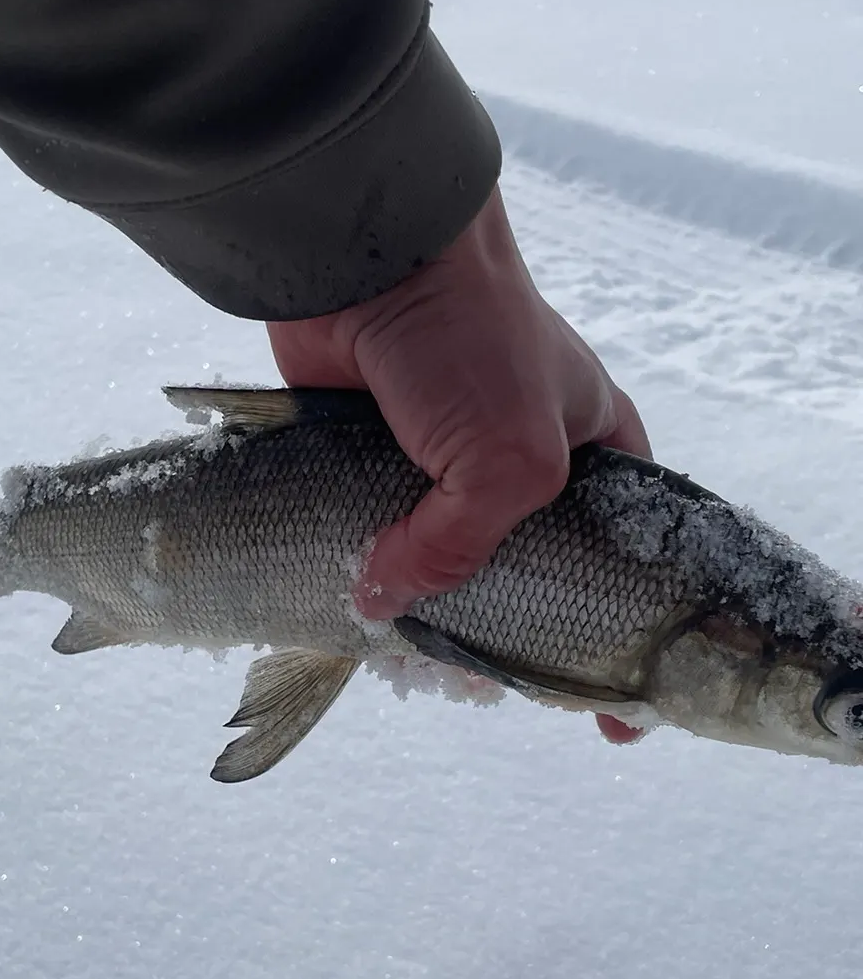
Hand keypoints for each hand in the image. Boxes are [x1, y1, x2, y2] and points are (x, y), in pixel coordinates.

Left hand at [266, 185, 650, 746]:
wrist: (366, 261)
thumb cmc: (472, 345)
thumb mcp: (510, 461)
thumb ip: (463, 550)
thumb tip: (383, 606)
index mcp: (594, 456)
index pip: (619, 567)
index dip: (616, 640)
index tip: (609, 717)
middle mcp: (520, 465)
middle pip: (522, 578)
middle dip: (504, 639)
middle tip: (480, 687)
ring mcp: (441, 466)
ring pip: (441, 567)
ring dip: (427, 619)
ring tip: (412, 669)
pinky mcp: (368, 461)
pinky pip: (372, 538)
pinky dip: (367, 578)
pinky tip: (358, 622)